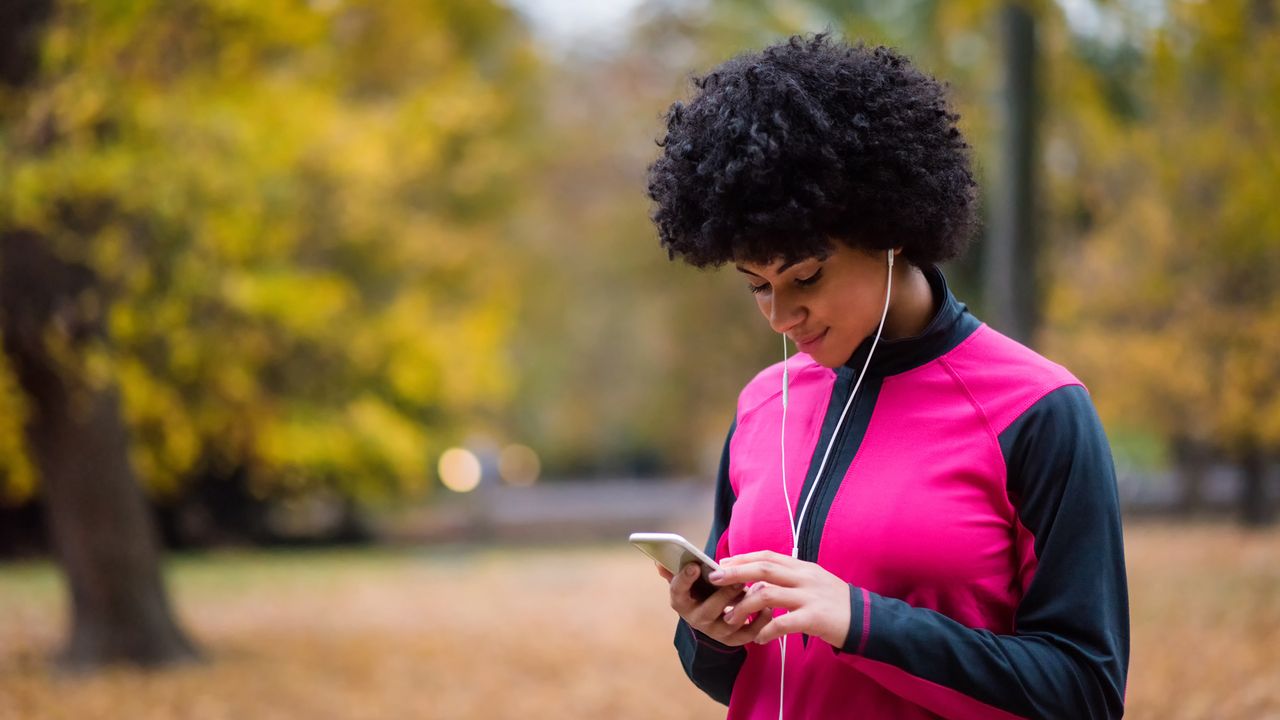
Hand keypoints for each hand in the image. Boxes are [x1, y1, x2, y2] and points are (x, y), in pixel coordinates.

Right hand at [656, 562, 766, 646]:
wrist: (715, 616)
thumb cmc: (701, 591)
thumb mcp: (688, 581)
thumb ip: (676, 570)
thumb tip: (658, 561)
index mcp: (682, 602)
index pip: (677, 592)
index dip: (684, 580)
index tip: (694, 566)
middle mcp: (696, 620)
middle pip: (708, 610)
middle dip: (725, 594)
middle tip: (739, 579)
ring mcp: (715, 631)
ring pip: (731, 622)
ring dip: (747, 605)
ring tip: (760, 588)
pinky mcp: (734, 640)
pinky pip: (748, 634)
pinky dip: (760, 621)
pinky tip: (768, 606)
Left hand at [708, 550, 850, 647]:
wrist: (868, 620)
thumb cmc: (836, 602)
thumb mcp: (814, 581)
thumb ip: (790, 578)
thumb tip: (758, 580)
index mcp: (802, 567)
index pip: (767, 556)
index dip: (742, 558)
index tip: (722, 563)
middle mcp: (804, 578)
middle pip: (763, 569)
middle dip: (735, 573)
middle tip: (713, 580)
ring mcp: (810, 597)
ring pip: (768, 595)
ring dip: (744, 606)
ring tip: (730, 618)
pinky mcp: (815, 618)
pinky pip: (783, 623)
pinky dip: (767, 631)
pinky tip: (758, 639)